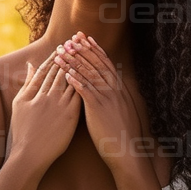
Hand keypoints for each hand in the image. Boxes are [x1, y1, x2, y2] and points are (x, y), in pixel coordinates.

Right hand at [7, 50, 81, 176]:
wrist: (30, 155)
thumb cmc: (22, 131)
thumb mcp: (19, 104)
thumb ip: (27, 83)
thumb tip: (31, 65)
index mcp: (33, 92)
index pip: (46, 69)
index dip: (54, 57)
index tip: (62, 46)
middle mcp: (46, 96)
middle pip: (60, 71)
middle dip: (69, 55)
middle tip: (77, 42)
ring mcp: (59, 105)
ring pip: (72, 80)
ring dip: (79, 65)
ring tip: (86, 53)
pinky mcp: (70, 115)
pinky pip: (80, 94)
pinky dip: (86, 82)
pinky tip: (93, 73)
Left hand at [54, 33, 144, 173]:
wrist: (128, 151)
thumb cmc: (123, 134)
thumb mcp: (122, 110)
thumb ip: (115, 97)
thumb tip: (109, 89)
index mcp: (119, 89)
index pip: (106, 63)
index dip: (95, 49)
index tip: (85, 39)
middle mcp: (114, 90)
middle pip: (97, 64)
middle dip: (82, 50)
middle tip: (70, 38)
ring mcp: (107, 98)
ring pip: (89, 74)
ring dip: (74, 61)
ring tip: (61, 52)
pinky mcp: (99, 109)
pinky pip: (86, 91)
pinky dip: (75, 80)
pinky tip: (65, 73)